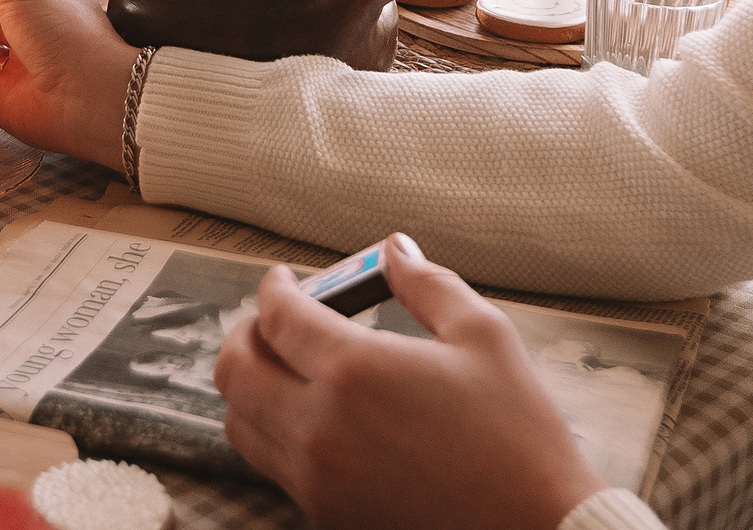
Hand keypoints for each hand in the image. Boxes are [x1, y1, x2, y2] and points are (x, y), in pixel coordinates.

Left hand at [213, 235, 606, 529]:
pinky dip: (274, 429)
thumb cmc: (517, 433)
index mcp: (355, 371)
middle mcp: (320, 426)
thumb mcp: (483, 335)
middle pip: (235, 370)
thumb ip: (427, 283)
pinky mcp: (325, 513)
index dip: (274, 288)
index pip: (276, 316)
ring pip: (240, 422)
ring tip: (287, 367)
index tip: (283, 279)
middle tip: (275, 320)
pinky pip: (271, 463)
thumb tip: (394, 250)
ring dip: (251, 385)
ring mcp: (317, 478)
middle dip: (247, 333)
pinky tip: (314, 415)